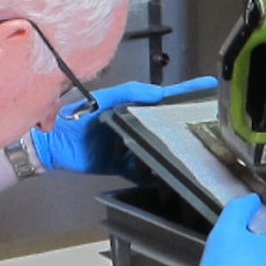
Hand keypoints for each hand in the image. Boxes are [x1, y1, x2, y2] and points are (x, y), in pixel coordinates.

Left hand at [29, 76, 216, 175]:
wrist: (52, 146)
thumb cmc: (76, 117)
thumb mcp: (103, 100)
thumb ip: (129, 93)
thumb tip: (160, 92)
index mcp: (137, 107)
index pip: (168, 98)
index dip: (190, 92)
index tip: (212, 87)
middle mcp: (139, 126)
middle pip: (169, 126)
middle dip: (189, 127)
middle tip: (213, 129)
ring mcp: (134, 147)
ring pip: (162, 151)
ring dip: (175, 155)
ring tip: (197, 157)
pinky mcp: (125, 167)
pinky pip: (144, 172)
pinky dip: (155, 176)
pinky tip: (169, 178)